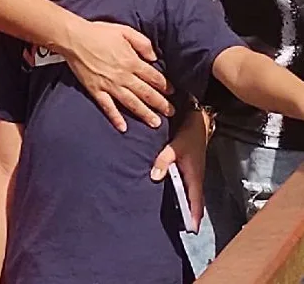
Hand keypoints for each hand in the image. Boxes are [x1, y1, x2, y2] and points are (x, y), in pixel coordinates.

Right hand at [65, 19, 172, 131]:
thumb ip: (142, 43)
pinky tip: (123, 128)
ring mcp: (109, 85)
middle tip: (171, 113)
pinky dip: (116, 118)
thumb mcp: (125, 30)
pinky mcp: (96, 91)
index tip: (173, 92)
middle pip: (146, 93)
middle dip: (160, 104)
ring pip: (131, 103)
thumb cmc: (99, 32)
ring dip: (144, 114)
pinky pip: (108, 107)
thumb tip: (154, 57)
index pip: (153, 77)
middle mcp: (123, 76)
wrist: (74, 38)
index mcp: (131, 61)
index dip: (165, 85)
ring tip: (156, 123)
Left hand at [150, 108, 206, 232]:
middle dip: (192, 215)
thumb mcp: (174, 146)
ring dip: (190, 207)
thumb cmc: (188, 135)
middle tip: (186, 230)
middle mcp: (197, 178)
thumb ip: (163, 160)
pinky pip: (191, 188)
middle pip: (196, 201)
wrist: (198, 123)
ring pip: (194, 195)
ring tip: (182, 221)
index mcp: (194, 175)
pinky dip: (187, 197)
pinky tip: (179, 200)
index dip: (194, 215)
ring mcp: (196, 174)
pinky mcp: (192, 170)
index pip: (196, 200)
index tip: (192, 230)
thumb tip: (155, 176)